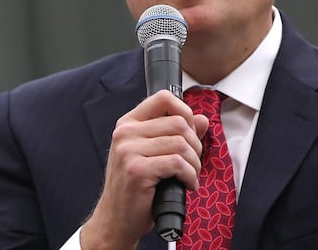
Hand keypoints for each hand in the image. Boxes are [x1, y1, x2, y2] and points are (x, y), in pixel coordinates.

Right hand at [80, 90, 209, 249]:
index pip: (162, 98)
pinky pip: (177, 163)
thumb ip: (176, 134)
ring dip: (194, 163)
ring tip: (190, 176)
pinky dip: (190, 176)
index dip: (185, 111)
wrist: (116, 219)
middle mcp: (125, 133)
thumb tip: (202, 119)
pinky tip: (187, 185)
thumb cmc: (137, 187)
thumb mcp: (154, 154)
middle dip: (195, 144)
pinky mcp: (137, 169)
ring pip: (181, 143)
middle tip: (192, 163)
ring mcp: (128, 150)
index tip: (190, 133)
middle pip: (178, 122)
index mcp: (128, 124)